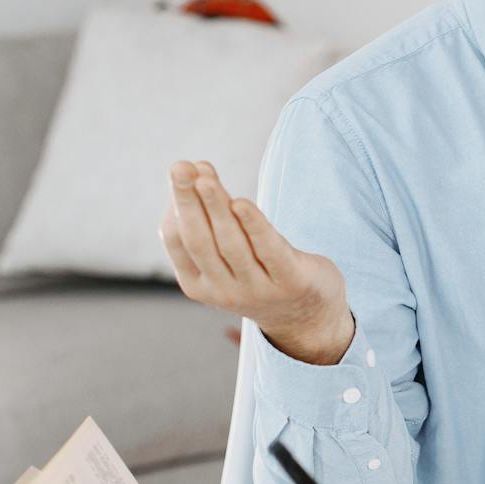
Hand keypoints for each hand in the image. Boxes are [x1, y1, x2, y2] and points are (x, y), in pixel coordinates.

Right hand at [159, 160, 353, 364]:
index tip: (183, 169)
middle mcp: (224, 291)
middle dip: (189, 201)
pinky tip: (242, 203)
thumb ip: (210, 224)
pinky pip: (268, 250)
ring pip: (231, 243)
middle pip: (201, 240)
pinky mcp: (290, 281)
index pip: (179, 242)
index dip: (178, 205)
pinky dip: (253, 225)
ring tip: (206, 177)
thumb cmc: (259, 273)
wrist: (306, 317)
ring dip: (216, 207)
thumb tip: (192, 176)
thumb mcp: (226, 257)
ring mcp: (257, 289)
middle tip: (181, 166)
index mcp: (198, 285)